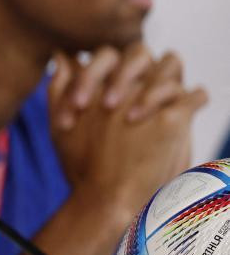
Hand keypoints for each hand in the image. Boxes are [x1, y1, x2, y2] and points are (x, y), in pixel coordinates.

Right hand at [49, 50, 206, 221]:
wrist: (105, 200)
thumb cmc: (80, 168)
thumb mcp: (59, 126)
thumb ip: (58, 89)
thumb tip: (63, 57)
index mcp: (94, 86)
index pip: (109, 54)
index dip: (114, 68)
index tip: (119, 87)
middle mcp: (120, 87)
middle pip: (141, 53)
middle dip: (145, 64)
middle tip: (148, 82)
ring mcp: (146, 101)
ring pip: (171, 66)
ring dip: (172, 77)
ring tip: (173, 93)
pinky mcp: (171, 120)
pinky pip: (195, 96)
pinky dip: (196, 100)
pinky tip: (193, 109)